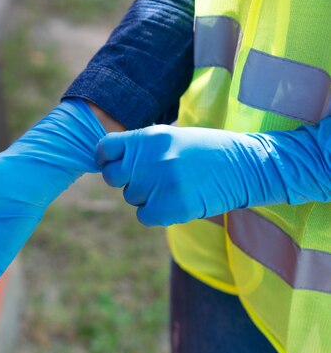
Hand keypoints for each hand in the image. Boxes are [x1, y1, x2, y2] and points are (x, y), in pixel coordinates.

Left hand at [95, 125, 287, 225]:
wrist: (246, 166)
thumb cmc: (206, 150)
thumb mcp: (171, 137)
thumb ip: (141, 147)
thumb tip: (110, 159)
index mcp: (148, 137)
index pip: (105, 148)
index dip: (106, 158)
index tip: (112, 163)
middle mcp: (149, 159)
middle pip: (112, 177)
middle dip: (126, 179)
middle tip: (149, 178)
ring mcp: (158, 185)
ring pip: (131, 197)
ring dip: (146, 195)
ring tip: (174, 186)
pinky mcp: (169, 208)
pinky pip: (144, 215)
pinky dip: (157, 213)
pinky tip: (177, 201)